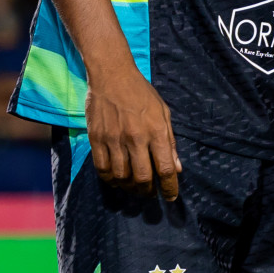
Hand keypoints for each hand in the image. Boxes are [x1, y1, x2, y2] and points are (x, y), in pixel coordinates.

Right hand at [85, 64, 180, 200]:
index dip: (170, 187)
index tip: (170, 197)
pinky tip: (116, 180)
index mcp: (156, 131)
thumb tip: (176, 168)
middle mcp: (135, 138)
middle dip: (148, 191)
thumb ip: (170, 141)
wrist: (112, 75)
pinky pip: (102, 169)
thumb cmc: (142, 93)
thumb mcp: (163, 112)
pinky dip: (110, 180)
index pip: (165, 168)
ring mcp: (114, 139)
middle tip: (150, 192)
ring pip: (121, 177)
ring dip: (129, 188)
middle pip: (142, 178)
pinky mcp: (97, 139)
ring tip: (133, 187)